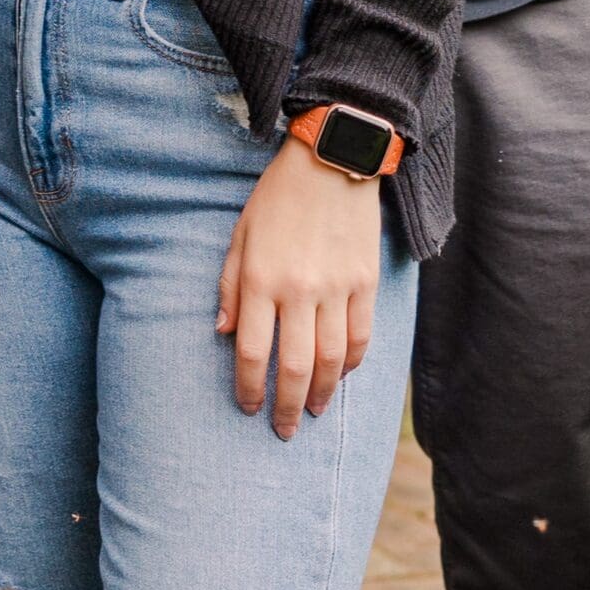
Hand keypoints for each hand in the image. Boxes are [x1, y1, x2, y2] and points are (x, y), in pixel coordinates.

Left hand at [217, 133, 383, 439]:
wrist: (333, 159)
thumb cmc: (278, 196)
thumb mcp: (241, 233)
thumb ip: (230, 285)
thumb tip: (224, 335)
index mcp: (262, 277)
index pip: (253, 351)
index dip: (249, 387)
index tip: (247, 407)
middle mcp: (299, 289)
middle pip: (295, 367)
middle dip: (287, 407)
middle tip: (284, 430)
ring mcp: (336, 288)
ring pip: (332, 361)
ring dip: (323, 395)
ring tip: (314, 412)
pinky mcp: (365, 282)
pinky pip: (361, 337)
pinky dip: (352, 364)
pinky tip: (342, 376)